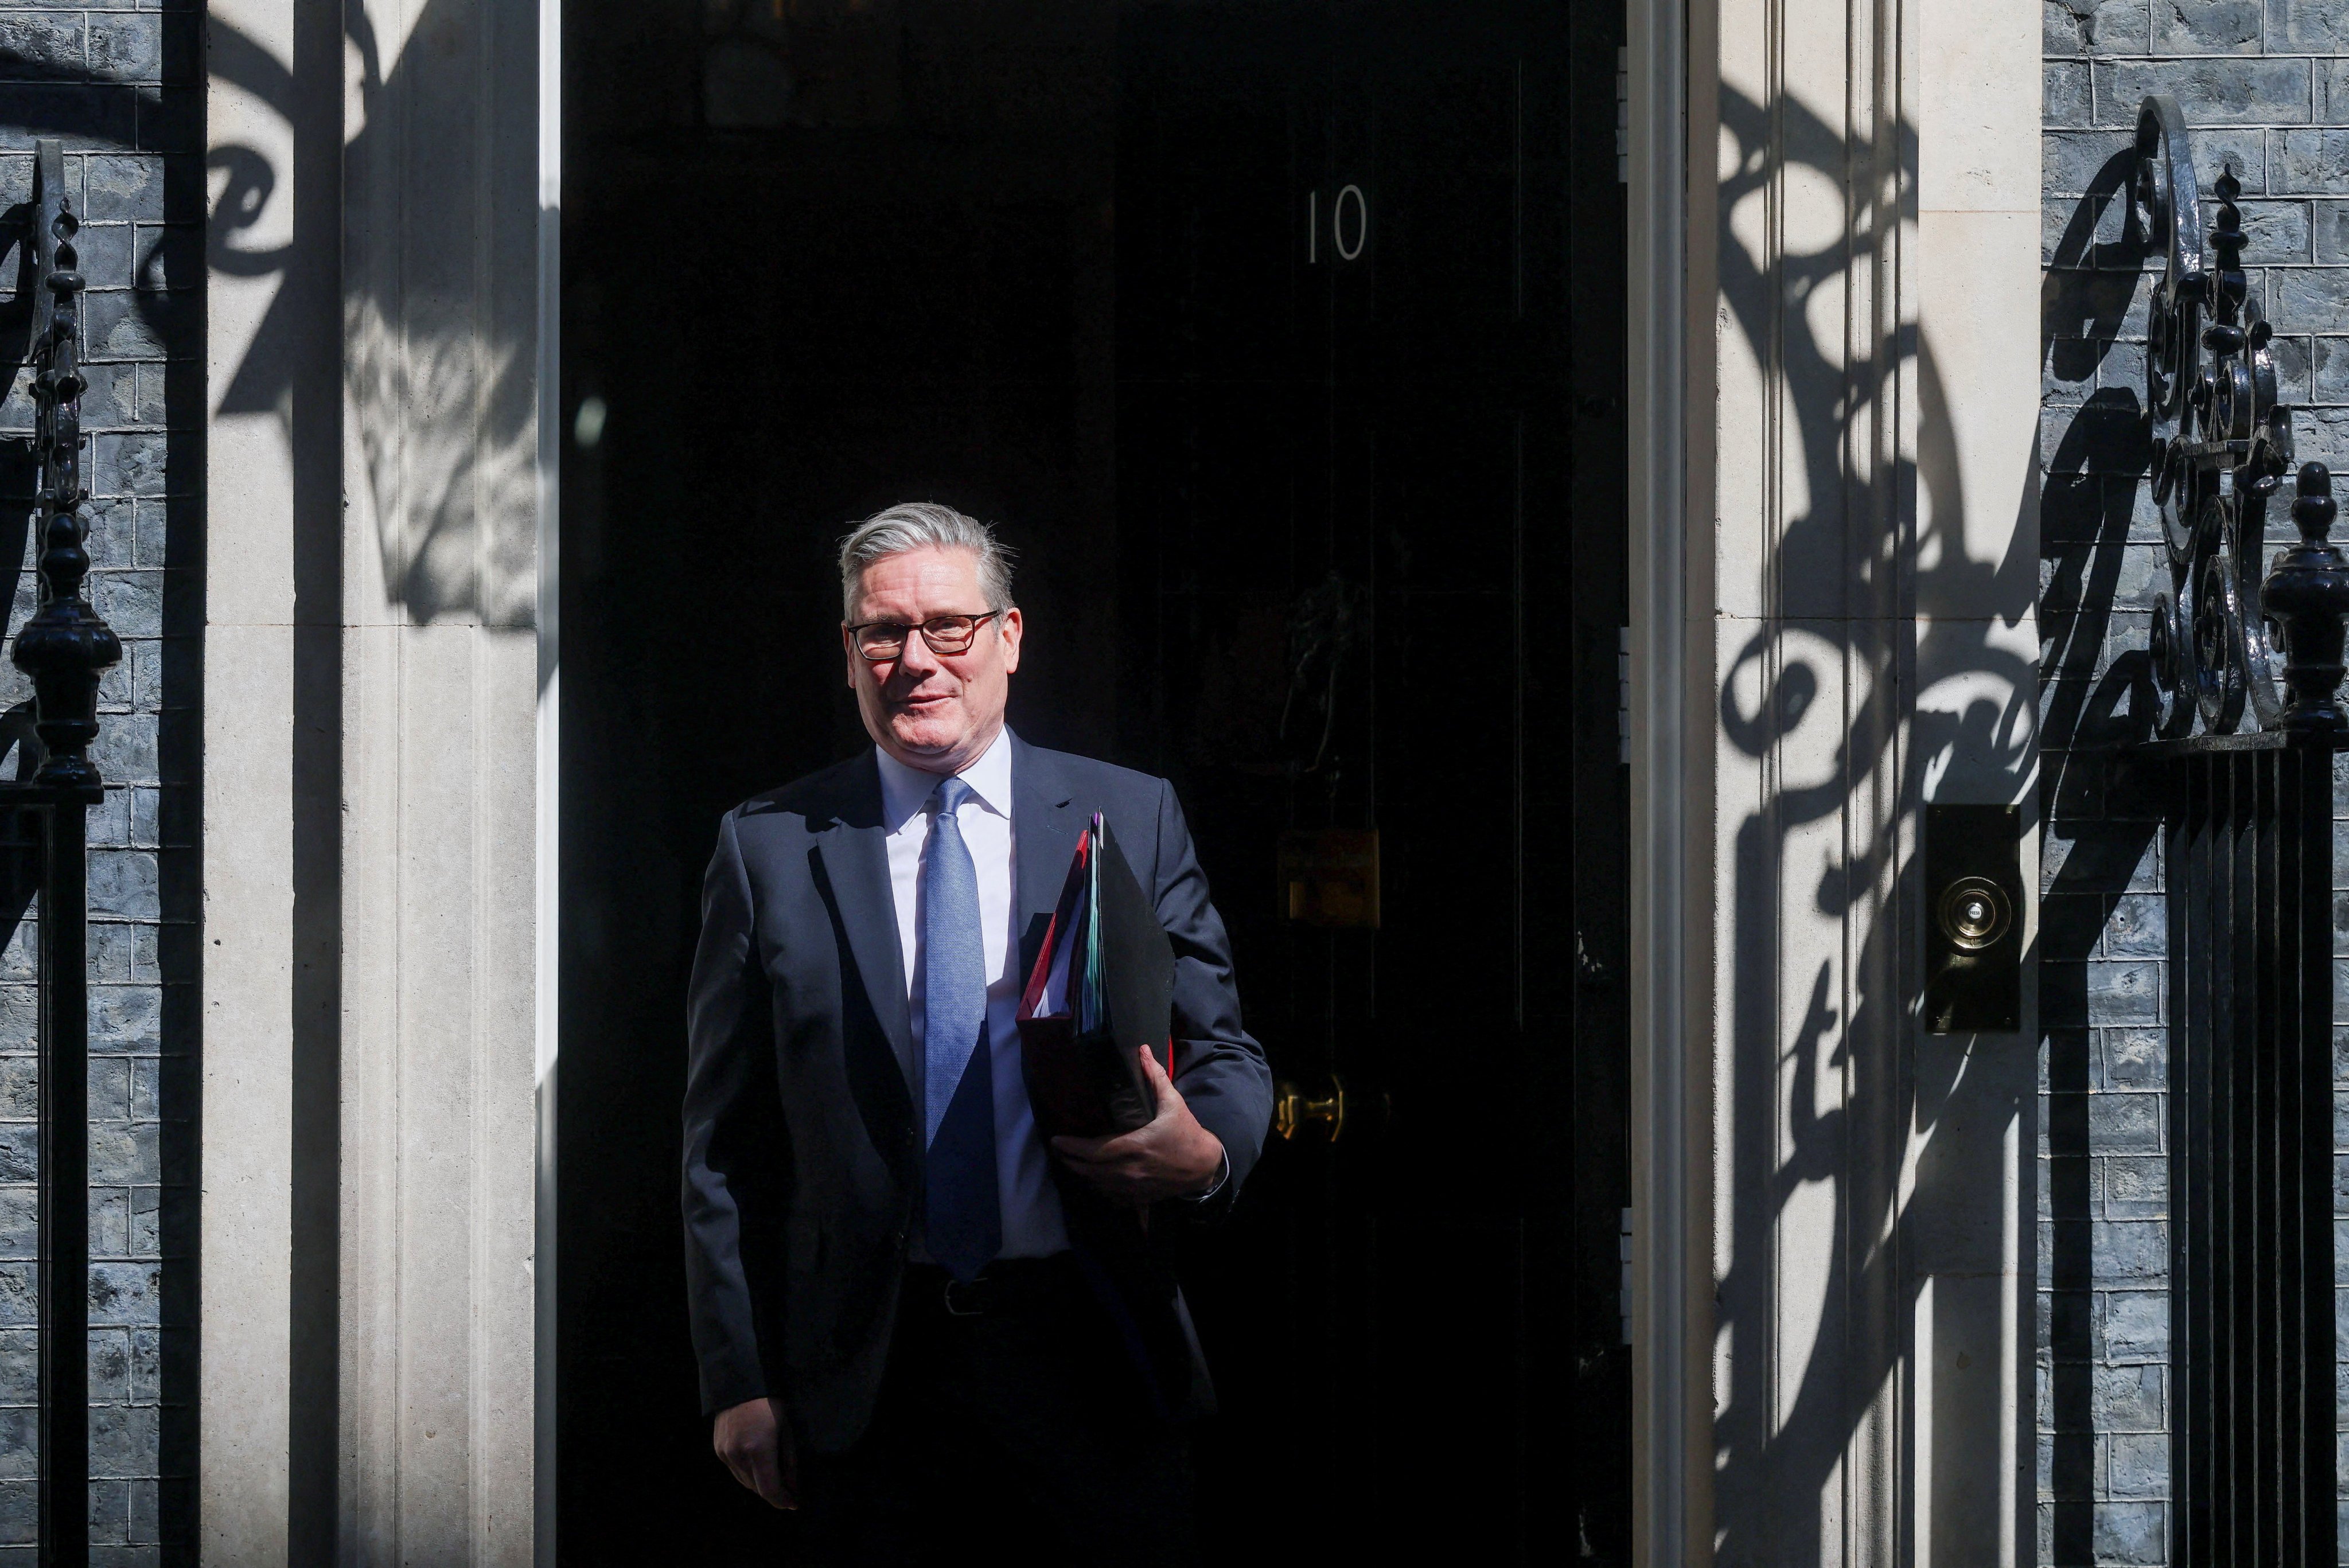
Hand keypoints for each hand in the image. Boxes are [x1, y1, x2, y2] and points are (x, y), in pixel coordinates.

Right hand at [713, 1395, 797, 1509]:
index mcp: (758, 1450)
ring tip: (775, 1478)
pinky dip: (747, 1473)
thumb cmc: (770, 1404)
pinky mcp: (718, 1450)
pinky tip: (757, 1465)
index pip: (769, 1490)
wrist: (740, 1383)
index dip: (783, 1500)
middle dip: (773, 1492)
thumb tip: (793, 1487)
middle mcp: (738, 1456)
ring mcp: (725, 1454)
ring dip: (760, 1484)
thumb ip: (789, 1462)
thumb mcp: (787, 1430)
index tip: (794, 1503)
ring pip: (745, 1482)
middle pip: (757, 1489)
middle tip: (789, 1490)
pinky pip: (735, 1471)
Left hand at [1050, 1046, 1225, 1203]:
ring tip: (1070, 1161)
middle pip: (1088, 1170)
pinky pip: (1110, 1197)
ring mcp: (1133, 1187)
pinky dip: (1098, 1188)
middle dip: (1069, 1160)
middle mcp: (1129, 1170)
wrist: (1205, 1166)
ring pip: (1096, 1185)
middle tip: (1057, 1149)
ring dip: (1081, 1173)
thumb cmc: (1187, 1134)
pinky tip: (1093, 1179)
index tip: (1056, 1140)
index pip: (1094, 1150)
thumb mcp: (1173, 1103)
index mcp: (1135, 1146)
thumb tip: (1143, 1051)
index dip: (1072, 1147)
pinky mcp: (1138, 1197)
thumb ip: (1155, 1077)